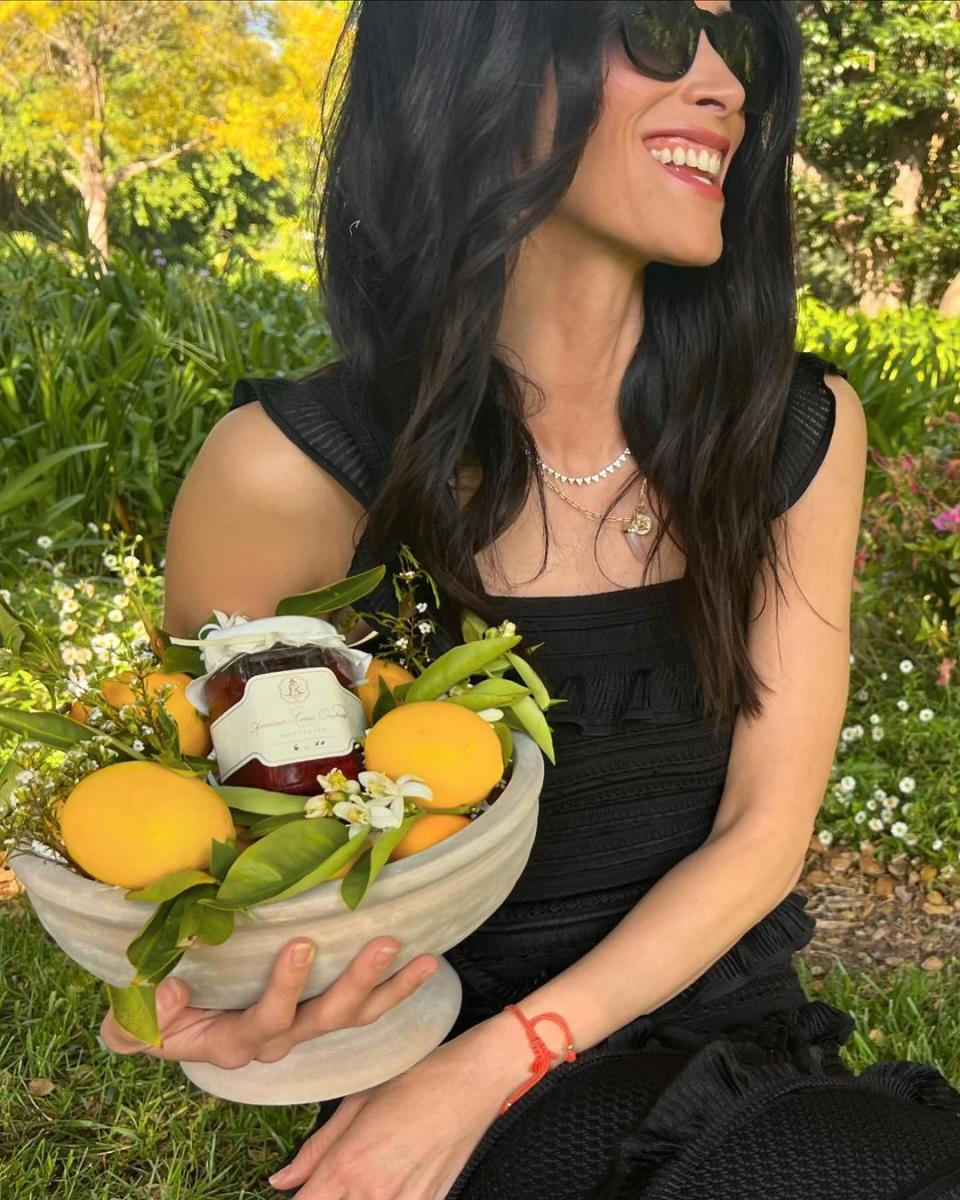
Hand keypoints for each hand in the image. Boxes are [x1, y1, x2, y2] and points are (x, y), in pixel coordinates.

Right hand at [98, 936, 439, 1067]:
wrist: (173, 1023)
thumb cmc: (154, 1015)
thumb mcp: (130, 1020)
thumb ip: (141, 1019)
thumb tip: (171, 994)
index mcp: (234, 1042)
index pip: (265, 1019)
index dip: (285, 988)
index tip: (301, 944)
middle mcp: (277, 1039)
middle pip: (324, 1018)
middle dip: (357, 981)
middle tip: (383, 942)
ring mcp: (305, 1026)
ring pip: (352, 1013)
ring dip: (389, 986)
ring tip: (422, 955)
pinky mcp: (322, 1010)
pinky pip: (366, 1006)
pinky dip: (397, 988)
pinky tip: (428, 963)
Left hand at [265, 1021, 514, 1198]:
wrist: (474, 1080)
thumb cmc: (414, 1079)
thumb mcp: (357, 1100)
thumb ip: (317, 1148)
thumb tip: (281, 1181)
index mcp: (349, 1164)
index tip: (291, 1194)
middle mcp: (374, 1194)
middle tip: (325, 1187)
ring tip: (359, 1180)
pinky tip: (383, 1184)